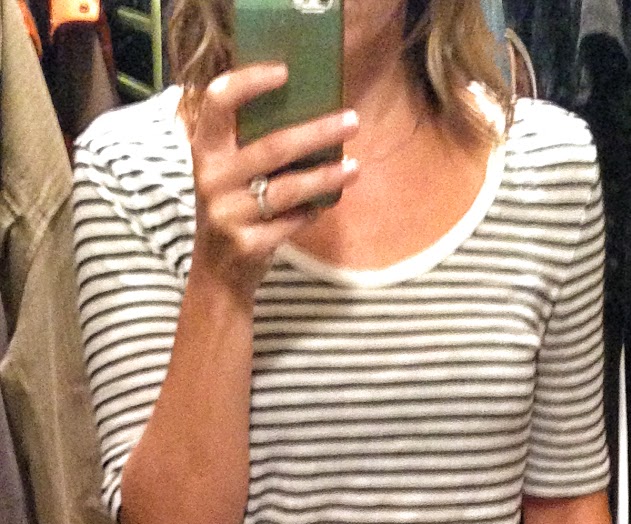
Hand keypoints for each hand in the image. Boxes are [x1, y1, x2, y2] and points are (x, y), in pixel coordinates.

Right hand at [189, 66, 358, 301]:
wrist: (217, 273)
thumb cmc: (233, 209)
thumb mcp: (229, 173)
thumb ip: (251, 144)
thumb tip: (311, 109)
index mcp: (205, 151)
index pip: (217, 102)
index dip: (248, 81)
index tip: (285, 72)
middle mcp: (211, 179)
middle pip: (271, 147)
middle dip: (317, 132)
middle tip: (352, 120)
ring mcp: (227, 214)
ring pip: (288, 189)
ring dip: (326, 176)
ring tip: (354, 167)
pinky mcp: (247, 244)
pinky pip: (291, 222)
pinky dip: (312, 212)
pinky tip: (326, 204)